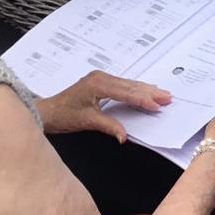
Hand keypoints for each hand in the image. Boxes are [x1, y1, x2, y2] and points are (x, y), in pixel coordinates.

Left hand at [35, 70, 170, 140]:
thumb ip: (108, 126)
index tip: (156, 105)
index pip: (126, 92)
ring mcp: (100, 79)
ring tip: (161, 93)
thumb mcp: (87, 122)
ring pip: (128, 84)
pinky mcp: (100, 82)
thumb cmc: (63, 115)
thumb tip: (124, 136)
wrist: (47, 111)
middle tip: (167, 97)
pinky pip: (122, 85)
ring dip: (145, 90)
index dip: (142, 99)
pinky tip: (144, 90)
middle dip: (149, 92)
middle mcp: (101, 78)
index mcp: (98, 84)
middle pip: (130, 85)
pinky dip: (135, 90)